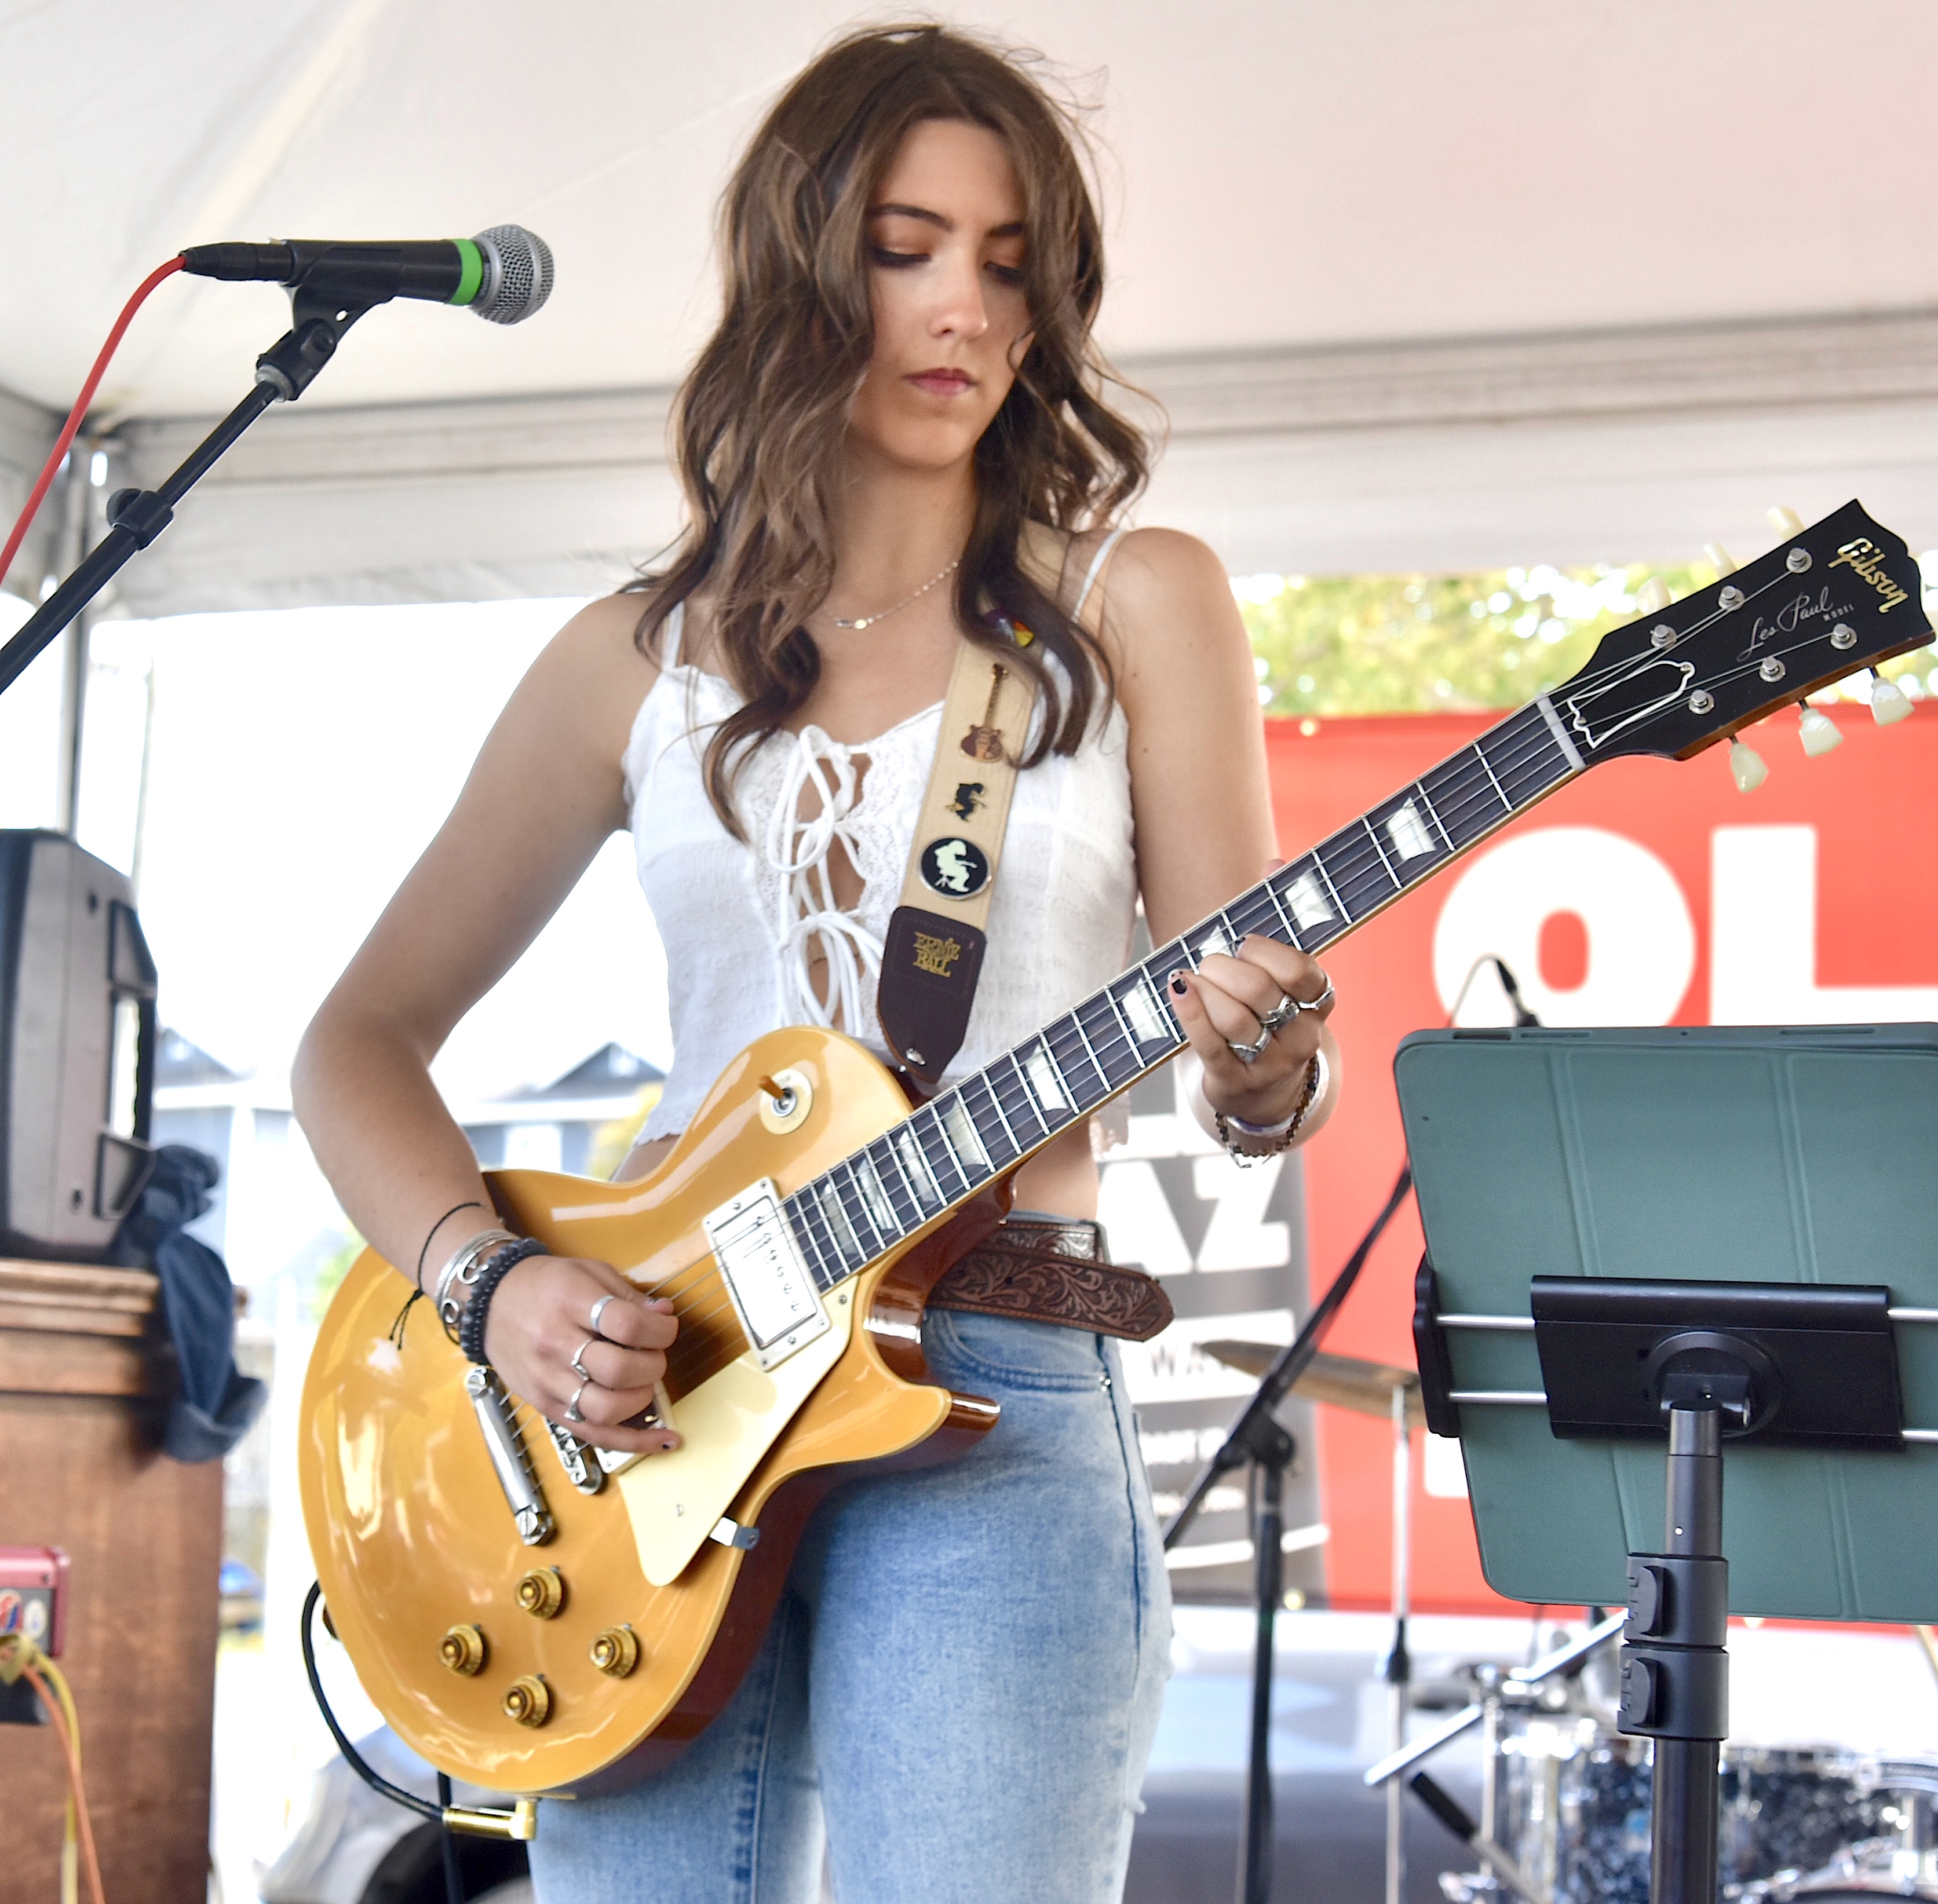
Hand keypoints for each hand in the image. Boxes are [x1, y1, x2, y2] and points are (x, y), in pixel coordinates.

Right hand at [482, 1254, 681, 1454]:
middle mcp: (555, 1346)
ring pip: (607, 1409)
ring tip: (644, 1382)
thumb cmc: (544, 1284)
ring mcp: (548, 1381)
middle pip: (619, 1371)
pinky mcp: (546, 1407)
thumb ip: (629, 1295)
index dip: (660, 1330)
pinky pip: (594, 1435)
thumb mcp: (589, 1273)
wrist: (490, 1301)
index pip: (627, 1325)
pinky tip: (663, 1440)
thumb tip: (665, 1315)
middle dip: (653, 1365)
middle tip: (653, 1353)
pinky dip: (633, 1442)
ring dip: (641, 1399)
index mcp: (570, 1304)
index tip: (666, 1327)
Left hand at [1168, 923, 1333, 1128]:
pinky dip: (1189, 1011)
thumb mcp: (1281, 995)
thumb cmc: (1265, 1024)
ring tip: (1189, 978)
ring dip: (1204, 989)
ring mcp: (1270, 1065)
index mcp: (1318, 1005)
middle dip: (1223, 967)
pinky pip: (1209, 1044)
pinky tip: (1177, 989)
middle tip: (1210, 964)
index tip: (1243, 946)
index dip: (1264, 951)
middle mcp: (1300, 1038)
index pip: (1299, 971)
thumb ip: (1265, 965)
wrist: (1263, 1092)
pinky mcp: (1235, 1081)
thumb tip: (1219, 935)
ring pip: (1232, 1018)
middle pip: (1258, 991)